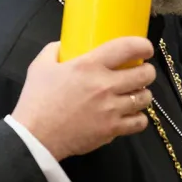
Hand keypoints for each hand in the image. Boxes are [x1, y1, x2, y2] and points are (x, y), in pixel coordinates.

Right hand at [13, 38, 154, 160]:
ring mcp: (111, 109)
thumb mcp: (40, 66)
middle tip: (140, 73)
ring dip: (142, 94)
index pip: (128, 47)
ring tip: (134, 94)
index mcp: (89, 65)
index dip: (143, 45)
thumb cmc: (37, 100)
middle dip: (147, 71)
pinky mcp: (112, 129)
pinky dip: (138, 118)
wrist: (34, 137)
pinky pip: (140, 122)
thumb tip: (65, 44)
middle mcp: (105, 85)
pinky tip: (130, 115)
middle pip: (145, 74)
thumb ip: (54, 50)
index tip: (146, 49)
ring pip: (145, 97)